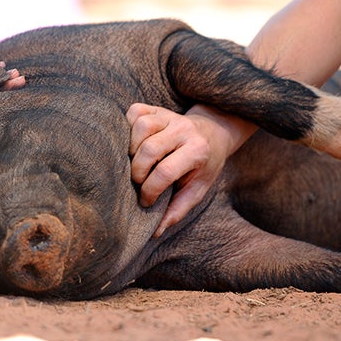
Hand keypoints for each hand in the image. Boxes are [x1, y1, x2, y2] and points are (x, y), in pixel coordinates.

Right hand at [127, 103, 254, 236]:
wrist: (213, 134)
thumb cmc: (203, 166)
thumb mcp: (198, 190)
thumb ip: (178, 209)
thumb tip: (155, 232)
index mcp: (198, 151)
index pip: (165, 172)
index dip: (150, 191)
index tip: (146, 202)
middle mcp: (184, 130)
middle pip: (149, 149)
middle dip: (138, 172)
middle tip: (139, 183)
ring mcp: (170, 116)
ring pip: (140, 127)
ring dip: (131, 148)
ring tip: (134, 162)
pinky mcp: (157, 108)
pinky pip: (135, 111)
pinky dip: (127, 125)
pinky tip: (132, 142)